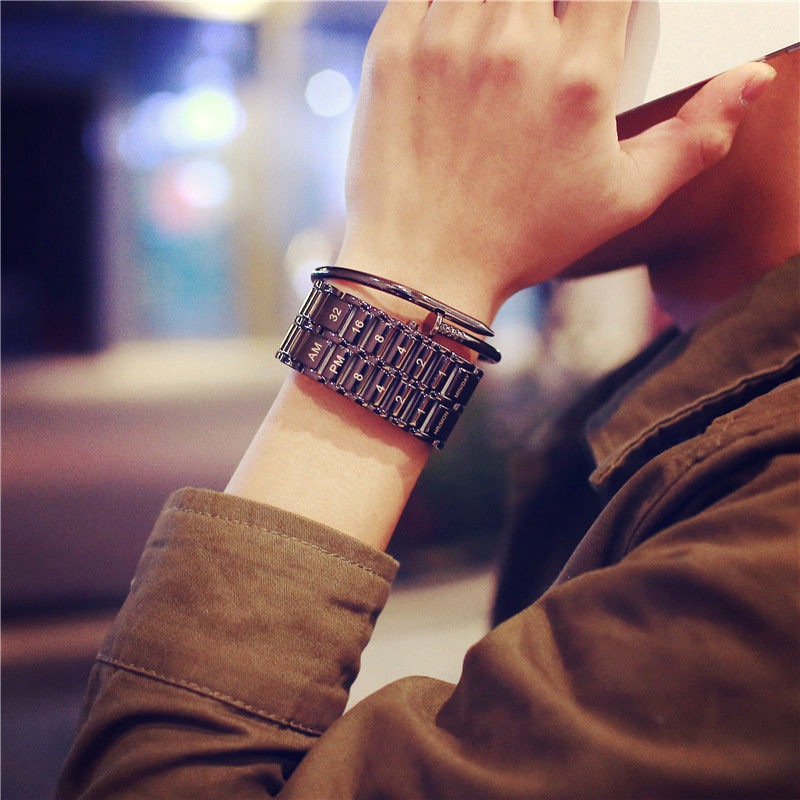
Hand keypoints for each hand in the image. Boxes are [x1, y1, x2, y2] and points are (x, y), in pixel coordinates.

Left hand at [337, 0, 775, 322]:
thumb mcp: (624, 200)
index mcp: (581, 74)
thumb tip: (753, 78)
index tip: (598, 15)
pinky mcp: (392, 50)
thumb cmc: (525, 240)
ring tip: (505, 35)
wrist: (425, 269)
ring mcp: (447, 41)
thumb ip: (697, 137)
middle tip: (546, 28)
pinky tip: (458, 28)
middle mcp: (514, 44)